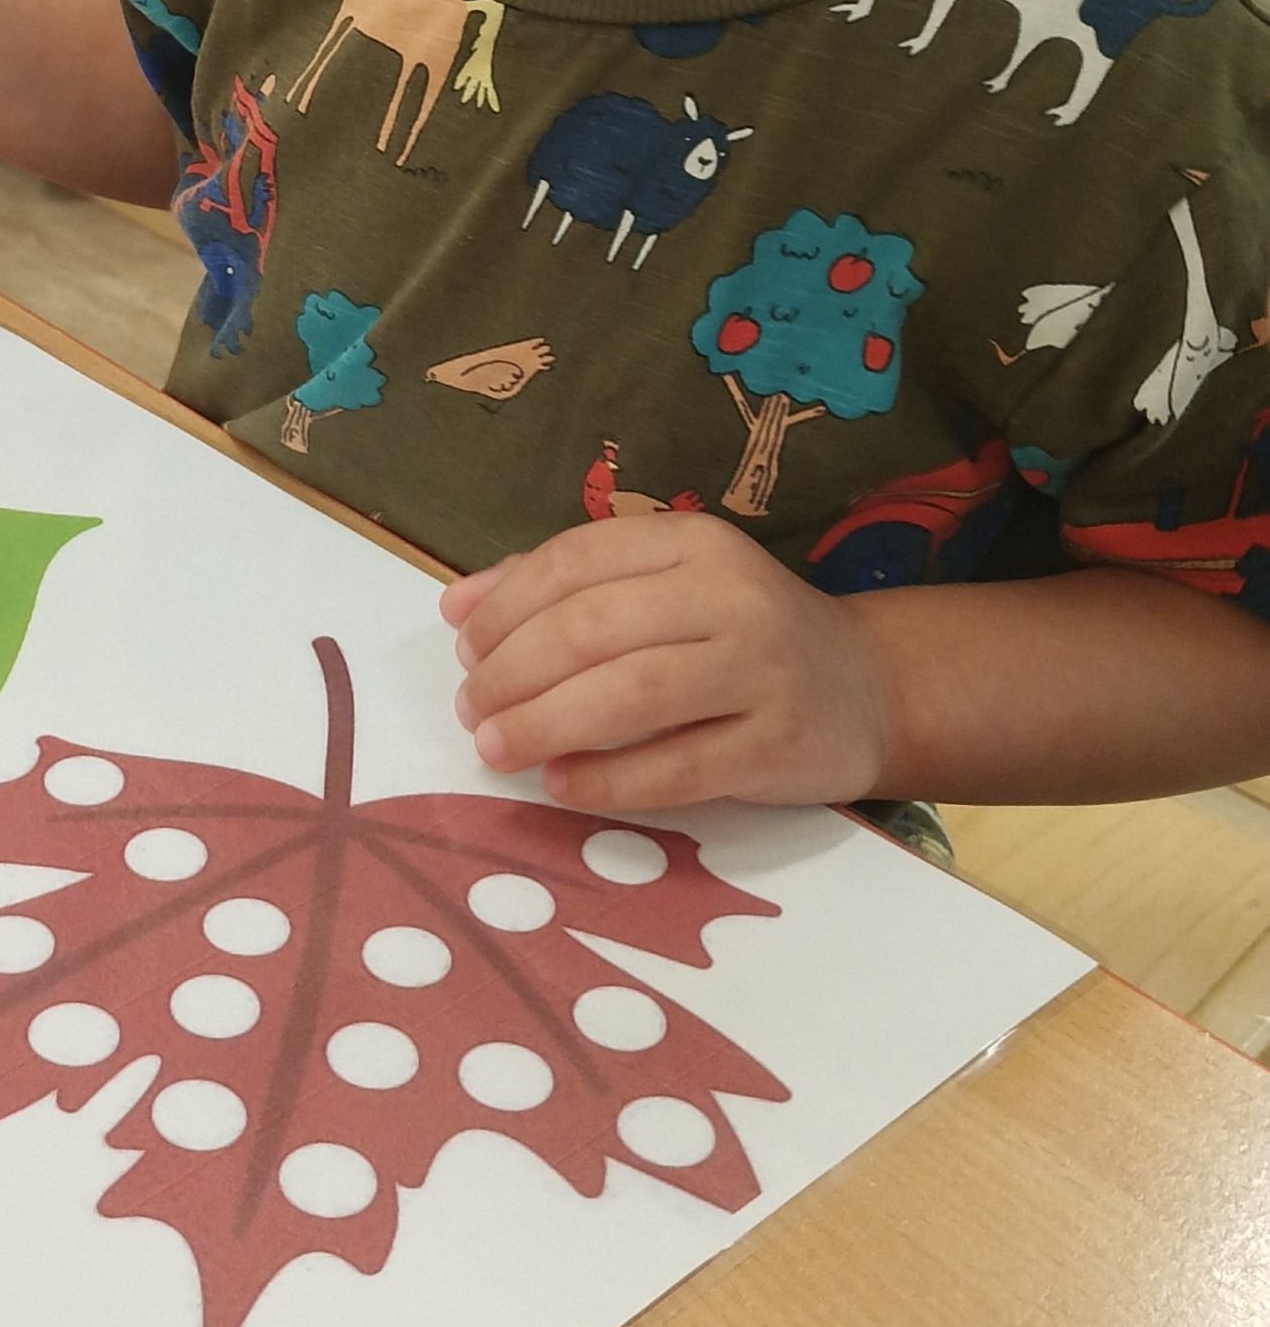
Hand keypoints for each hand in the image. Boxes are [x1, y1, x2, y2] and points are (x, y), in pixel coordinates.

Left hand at [439, 514, 897, 811]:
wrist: (868, 689)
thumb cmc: (740, 636)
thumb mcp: (665, 588)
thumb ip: (567, 588)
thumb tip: (458, 606)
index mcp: (694, 543)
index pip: (575, 561)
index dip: (503, 605)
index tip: (462, 646)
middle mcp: (731, 595)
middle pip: (591, 627)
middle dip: (510, 672)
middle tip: (470, 709)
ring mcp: (760, 670)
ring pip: (629, 694)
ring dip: (544, 723)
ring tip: (495, 747)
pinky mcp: (776, 746)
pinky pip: (674, 768)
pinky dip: (604, 779)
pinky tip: (559, 784)